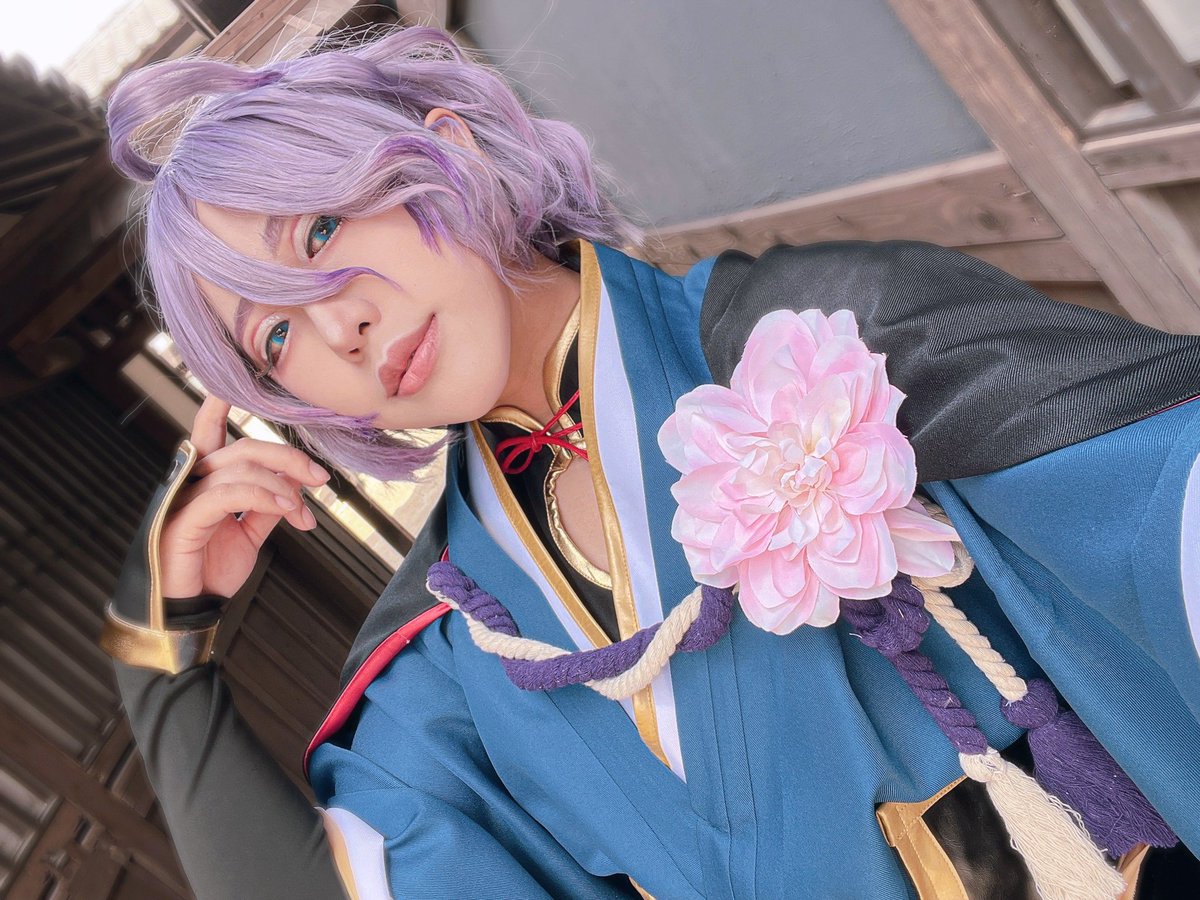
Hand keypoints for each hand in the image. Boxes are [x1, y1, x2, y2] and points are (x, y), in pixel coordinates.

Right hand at [158, 396, 330, 599]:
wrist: (188, 613)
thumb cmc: (210, 571)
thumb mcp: (249, 534)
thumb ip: (268, 505)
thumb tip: (297, 482)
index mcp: (203, 481)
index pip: (209, 433)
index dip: (217, 406)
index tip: (232, 384)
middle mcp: (190, 483)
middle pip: (244, 450)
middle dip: (287, 458)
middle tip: (320, 478)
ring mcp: (184, 500)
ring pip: (239, 469)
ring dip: (282, 486)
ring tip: (301, 511)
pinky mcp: (183, 520)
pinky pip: (227, 495)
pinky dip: (263, 497)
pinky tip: (286, 510)